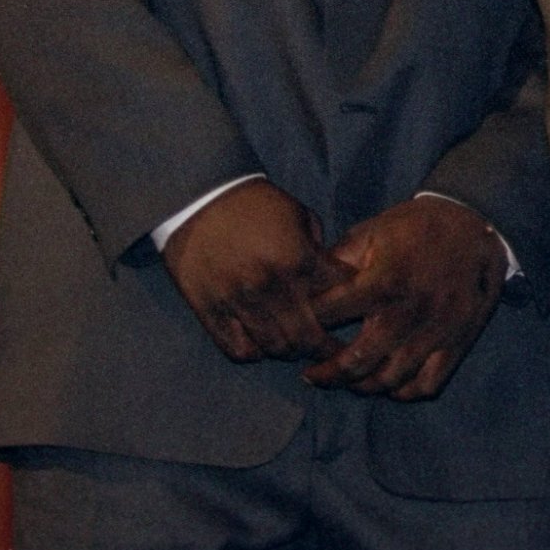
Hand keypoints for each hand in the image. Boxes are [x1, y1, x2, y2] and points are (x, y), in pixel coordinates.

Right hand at [161, 179, 340, 364]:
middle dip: (324, 344)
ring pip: (275, 347)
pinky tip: (262, 343)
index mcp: (298, 257)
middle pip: (308, 336)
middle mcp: (271, 285)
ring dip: (290, 350)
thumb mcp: (299, 214)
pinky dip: (255, 351)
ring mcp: (239, 302)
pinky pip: (238, 349)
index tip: (351, 310)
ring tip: (297, 345)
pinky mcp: (210, 311)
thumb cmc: (254, 203)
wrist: (198, 197)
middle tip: (330, 346)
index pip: (338, 296)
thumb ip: (318, 247)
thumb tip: (331, 276)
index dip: (351, 304)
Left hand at [303, 198, 510, 400]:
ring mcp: (435, 331)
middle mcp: (407, 312)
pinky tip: (388, 382)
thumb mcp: (372, 230)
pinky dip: (403, 391)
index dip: (305, 327)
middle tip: (312, 375)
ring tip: (348, 379)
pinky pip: (426, 384)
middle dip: (326, 373)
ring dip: (361, 385)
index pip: (329, 316)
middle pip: (356, 362)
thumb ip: (337, 259)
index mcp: (382, 282)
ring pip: (389, 380)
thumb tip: (301, 283)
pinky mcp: (458, 342)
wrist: (475, 224)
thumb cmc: (416, 227)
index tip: (296, 333)